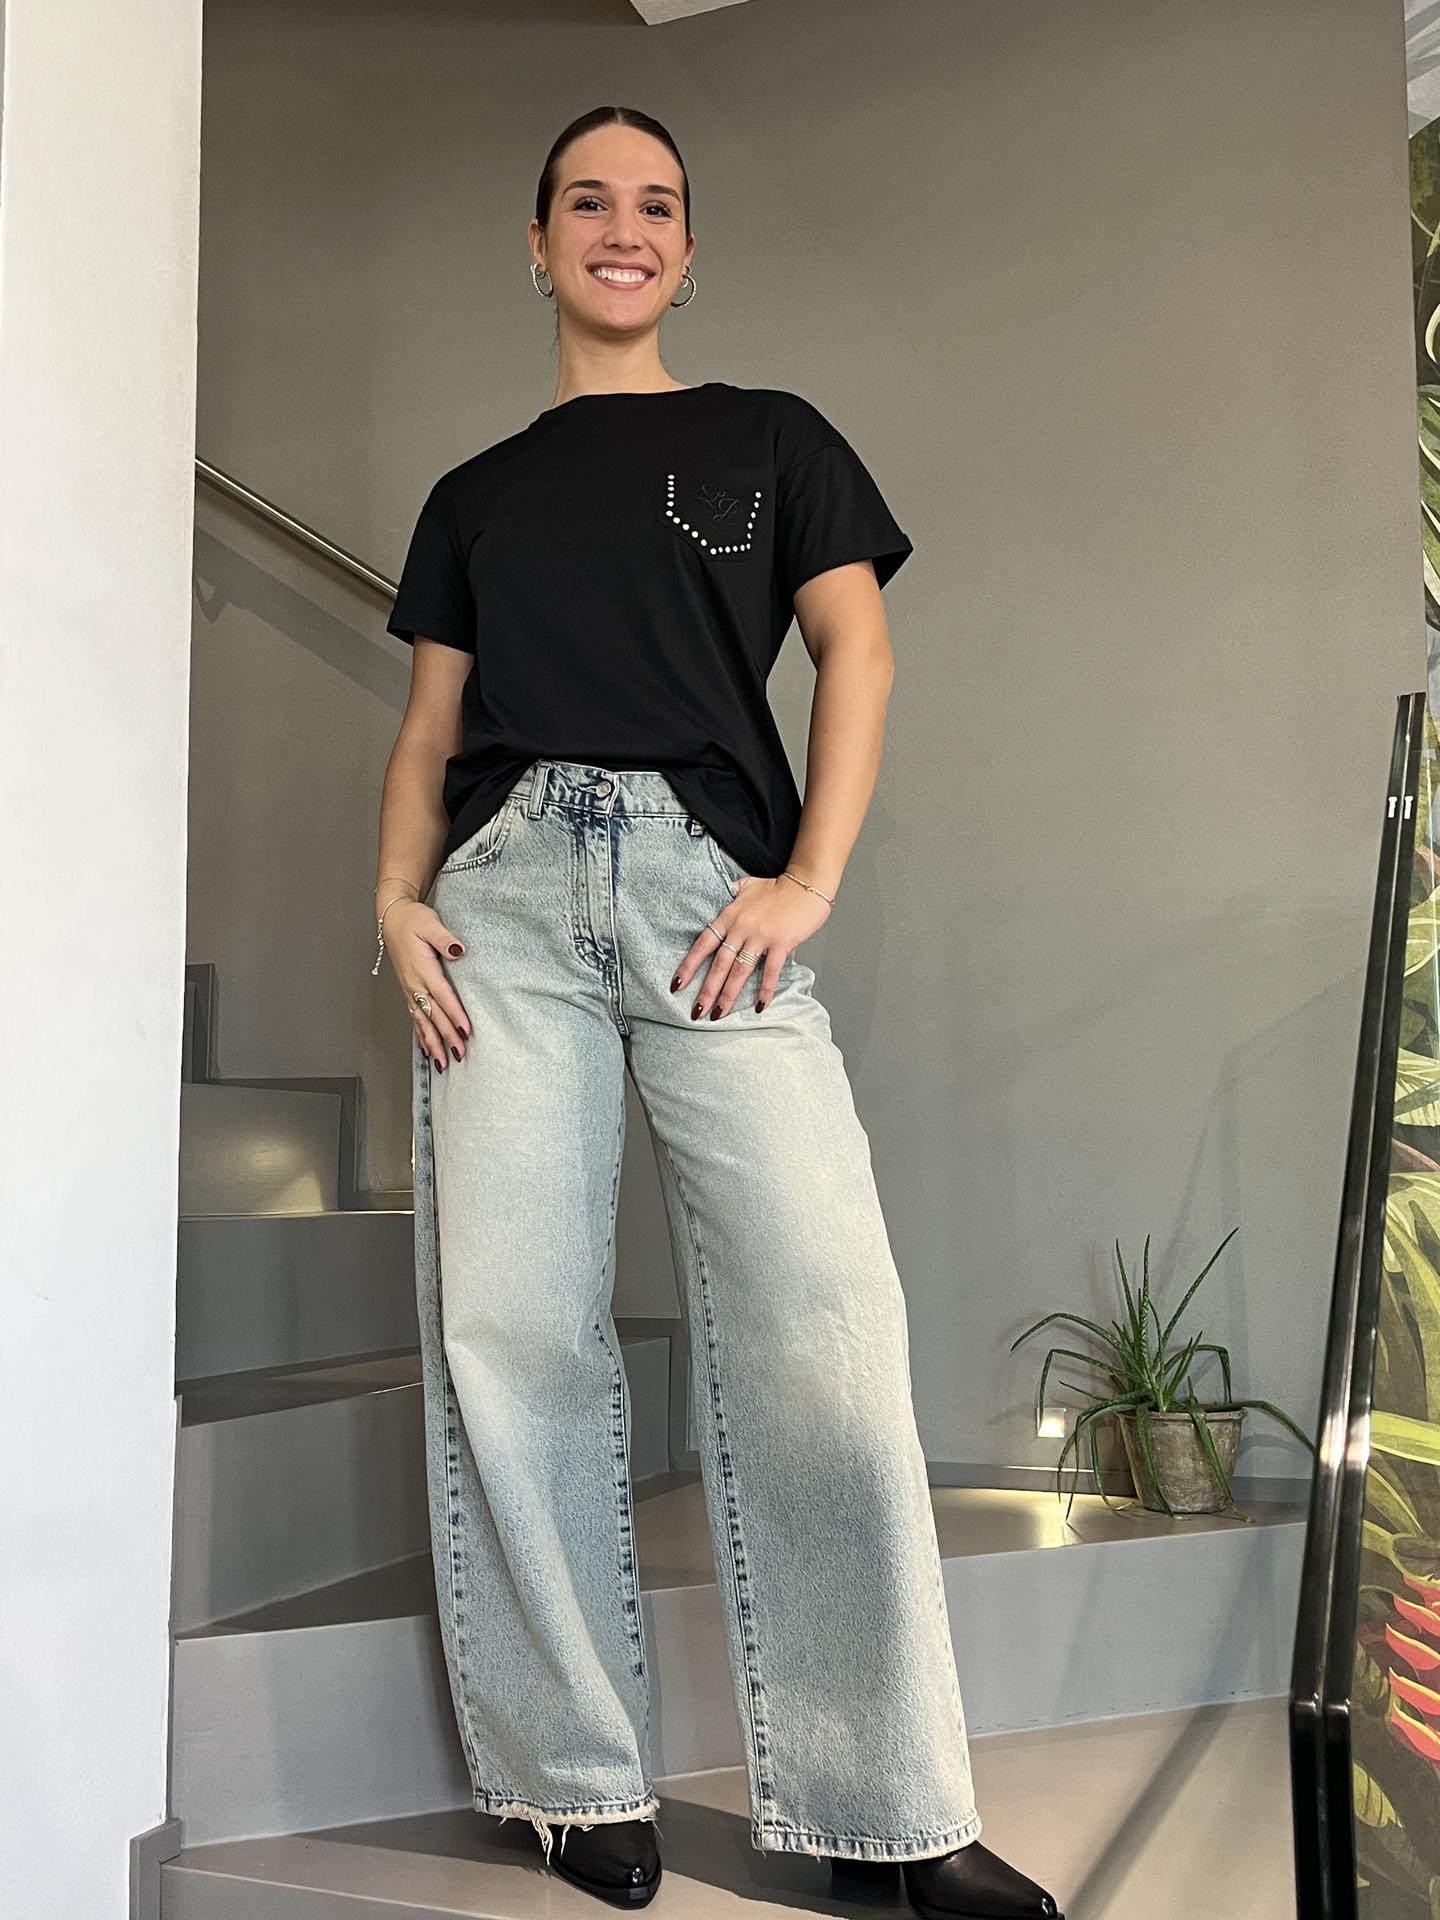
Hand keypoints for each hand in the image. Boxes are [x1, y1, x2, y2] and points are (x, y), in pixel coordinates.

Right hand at [384, 898, 471, 1067]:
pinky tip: (427, 1050)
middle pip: (433, 1015)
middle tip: (459, 1054)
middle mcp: (414, 983)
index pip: (442, 996)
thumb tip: (457, 950)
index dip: (454, 1014)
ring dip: (432, 1043)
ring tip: (442, 1063)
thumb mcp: (430, 923)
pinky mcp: (408, 990)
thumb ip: (444, 939)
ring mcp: (410, 989)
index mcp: (422, 969)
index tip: (466, 1031)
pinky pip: (415, 1018)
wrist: (392, 918)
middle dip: (446, 1037)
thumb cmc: (412, 920)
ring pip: (422, 1022)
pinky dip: (421, 1036)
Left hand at [671, 874, 830, 1018]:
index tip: (677, 985)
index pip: (703, 944)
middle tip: (696, 1012)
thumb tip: (722, 895)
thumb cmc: (777, 887)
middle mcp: (741, 927)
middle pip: (719, 964)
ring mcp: (761, 936)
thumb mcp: (746, 886)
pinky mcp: (781, 943)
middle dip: (706, 991)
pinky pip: (770, 971)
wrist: (806, 884)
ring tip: (718, 1014)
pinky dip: (764, 990)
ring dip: (728, 995)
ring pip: (739, 971)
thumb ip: (731, 894)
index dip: (689, 966)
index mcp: (729, 916)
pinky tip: (759, 1006)